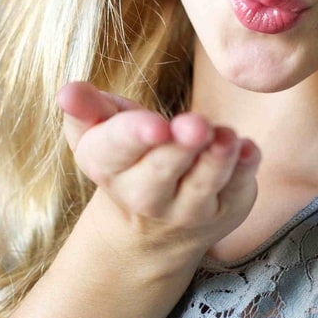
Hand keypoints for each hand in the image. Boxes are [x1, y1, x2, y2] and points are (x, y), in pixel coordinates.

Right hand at [57, 81, 259, 267]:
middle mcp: (145, 195)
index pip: (116, 149)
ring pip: (202, 184)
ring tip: (226, 136)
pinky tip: (249, 149)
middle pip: (161, 171)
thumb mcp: (99, 130)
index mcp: (107, 165)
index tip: (155, 124)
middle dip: (179, 147)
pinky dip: (244, 172)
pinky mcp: (225, 209)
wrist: (150, 226)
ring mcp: (187, 208)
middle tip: (196, 124)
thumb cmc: (126, 155)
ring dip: (216, 159)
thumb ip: (87, 108)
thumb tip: (67, 91)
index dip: (135, 136)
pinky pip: (235, 191)